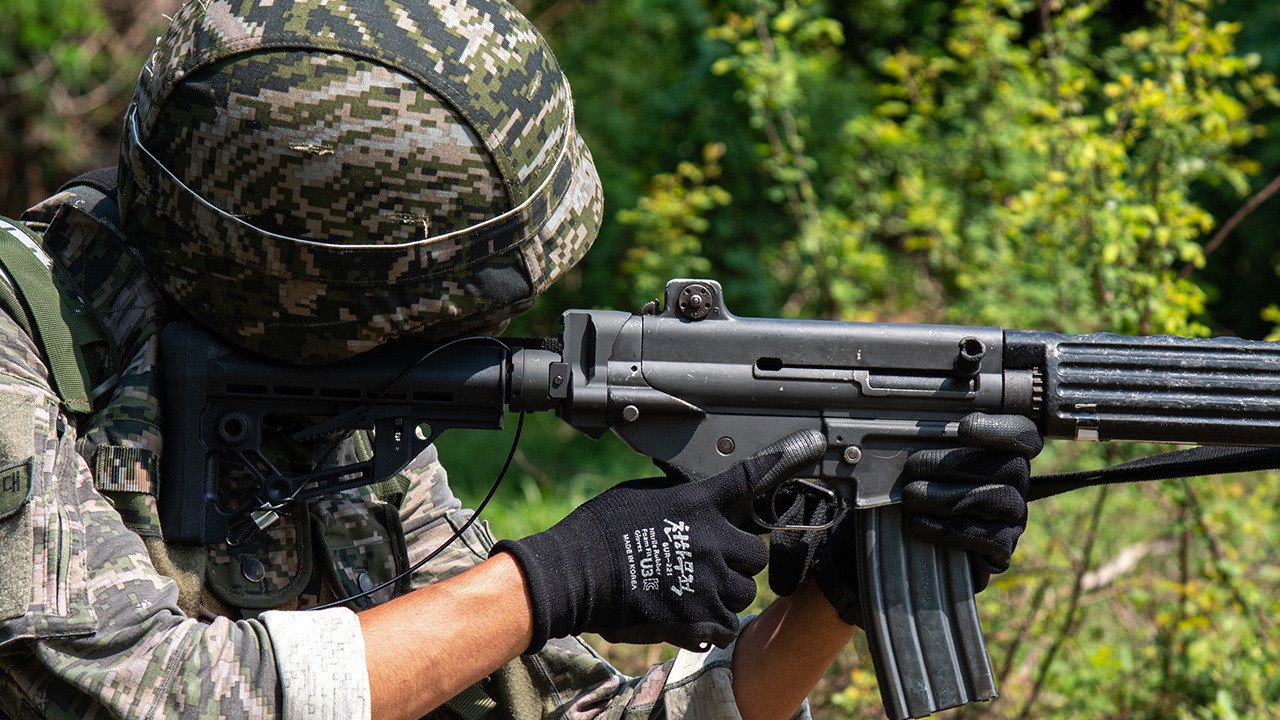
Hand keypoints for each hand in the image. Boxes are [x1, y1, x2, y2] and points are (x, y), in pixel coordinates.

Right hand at [492, 430, 824, 651]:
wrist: (575, 574)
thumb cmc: (598, 531)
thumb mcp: (639, 495)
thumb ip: (675, 497)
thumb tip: (689, 500)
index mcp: (695, 504)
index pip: (748, 479)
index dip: (780, 462)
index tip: (808, 446)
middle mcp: (711, 539)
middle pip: (755, 554)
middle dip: (739, 560)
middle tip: (711, 563)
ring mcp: (708, 580)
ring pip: (744, 593)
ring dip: (727, 594)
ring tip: (695, 592)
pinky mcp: (699, 616)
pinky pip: (726, 624)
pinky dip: (713, 624)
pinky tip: (689, 616)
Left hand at [900, 412, 1041, 590]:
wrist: (926, 542)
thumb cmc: (928, 485)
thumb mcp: (933, 458)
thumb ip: (936, 441)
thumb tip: (915, 431)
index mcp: (1007, 452)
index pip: (1025, 434)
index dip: (1001, 429)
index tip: (964, 429)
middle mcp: (1018, 482)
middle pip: (1008, 466)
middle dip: (953, 465)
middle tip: (913, 468)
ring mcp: (1015, 515)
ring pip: (995, 501)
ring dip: (944, 497)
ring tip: (911, 496)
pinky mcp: (1004, 546)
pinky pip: (986, 537)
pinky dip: (947, 528)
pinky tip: (920, 522)